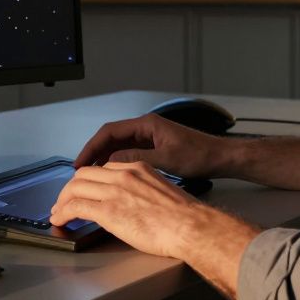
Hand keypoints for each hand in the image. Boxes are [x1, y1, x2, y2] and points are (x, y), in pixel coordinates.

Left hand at [49, 161, 209, 257]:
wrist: (190, 226)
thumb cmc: (184, 216)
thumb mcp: (161, 191)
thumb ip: (143, 190)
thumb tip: (133, 203)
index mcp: (137, 168)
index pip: (103, 167)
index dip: (89, 179)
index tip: (84, 189)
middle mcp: (123, 174)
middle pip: (84, 174)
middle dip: (70, 188)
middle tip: (65, 201)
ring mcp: (114, 191)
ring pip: (75, 187)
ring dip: (62, 200)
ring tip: (58, 212)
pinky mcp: (108, 210)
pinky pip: (76, 206)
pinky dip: (63, 212)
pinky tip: (60, 219)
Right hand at [74, 113, 229, 177]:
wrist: (220, 157)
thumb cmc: (199, 155)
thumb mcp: (166, 159)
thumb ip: (137, 159)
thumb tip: (110, 162)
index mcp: (146, 124)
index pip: (110, 132)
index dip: (92, 146)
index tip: (80, 162)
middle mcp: (145, 128)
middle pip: (111, 138)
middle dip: (94, 153)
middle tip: (79, 170)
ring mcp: (149, 137)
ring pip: (118, 146)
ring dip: (104, 159)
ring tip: (90, 175)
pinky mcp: (154, 147)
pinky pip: (128, 153)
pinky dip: (117, 163)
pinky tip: (110, 175)